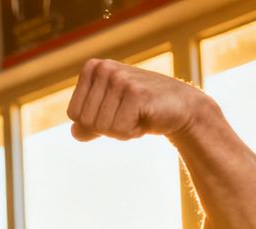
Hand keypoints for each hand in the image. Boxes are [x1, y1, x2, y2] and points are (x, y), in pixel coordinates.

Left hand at [66, 59, 209, 141]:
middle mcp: (105, 69)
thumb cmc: (141, 111)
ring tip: (138, 115)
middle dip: (107, 128)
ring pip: (101, 127)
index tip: (115, 112)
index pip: (74, 114)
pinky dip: (132, 133)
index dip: (94, 123)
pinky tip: (146, 118)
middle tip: (129, 115)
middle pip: (86, 121)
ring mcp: (120, 78)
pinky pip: (119, 129)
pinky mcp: (136, 92)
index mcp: (93, 68)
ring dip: (121, 131)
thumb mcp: (109, 114)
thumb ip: (87, 124)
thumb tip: (74, 133)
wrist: (181, 107)